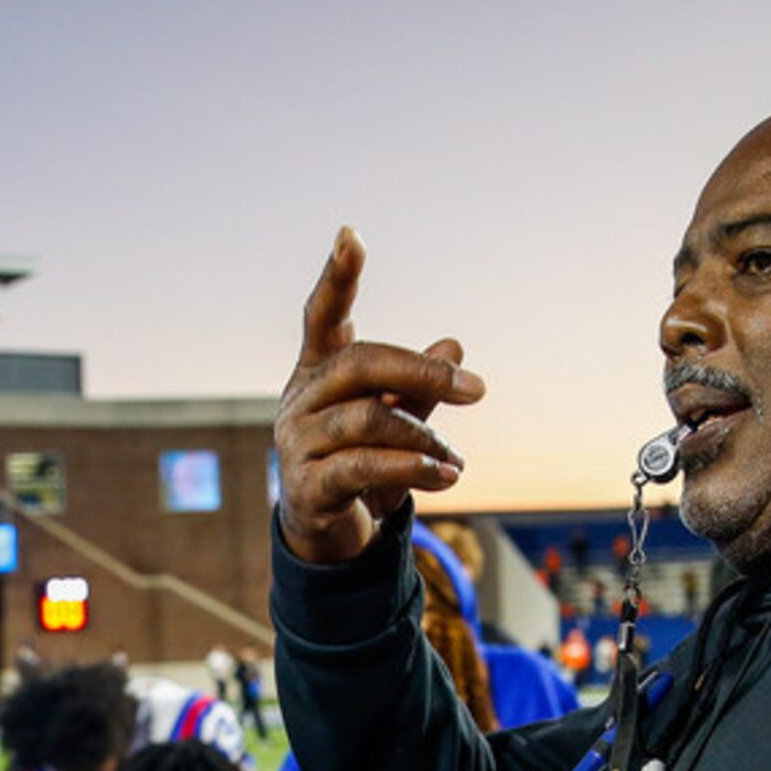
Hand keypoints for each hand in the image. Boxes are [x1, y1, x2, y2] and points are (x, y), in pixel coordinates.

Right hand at [274, 227, 484, 565]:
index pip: (322, 316)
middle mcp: (300, 401)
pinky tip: (449, 476)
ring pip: (370, 419)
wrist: (329, 536)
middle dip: (422, 370)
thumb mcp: (397, 420)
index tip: (350, 234)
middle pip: (360, 364)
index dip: (336, 277)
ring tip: (456, 458)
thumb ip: (420, 385)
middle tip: (474, 388)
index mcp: (318, 373)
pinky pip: (365, 466)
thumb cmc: (362, 464)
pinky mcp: (307, 487)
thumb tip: (455, 343)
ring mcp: (297, 444)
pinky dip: (415, 469)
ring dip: (425, 437)